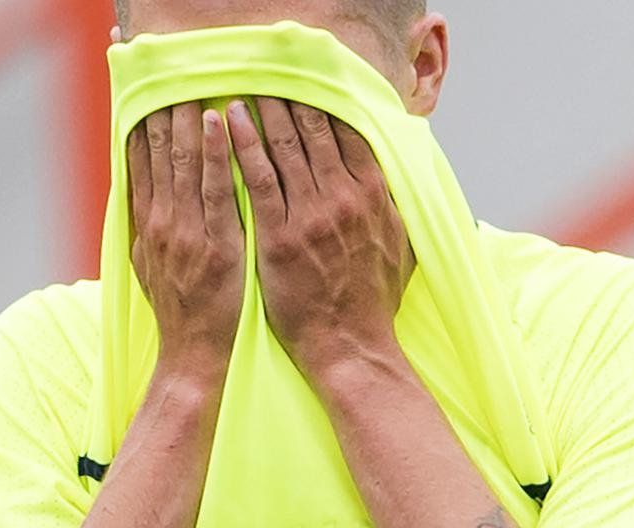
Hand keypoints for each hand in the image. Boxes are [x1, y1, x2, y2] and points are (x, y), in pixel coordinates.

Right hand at [128, 103, 244, 377]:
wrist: (195, 355)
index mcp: (148, 225)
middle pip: (159, 152)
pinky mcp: (217, 243)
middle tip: (172, 73)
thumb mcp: (151, 266)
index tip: (144, 91)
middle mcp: (162, 223)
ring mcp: (188, 232)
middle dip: (165, 108)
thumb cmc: (181, 312)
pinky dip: (217, 152)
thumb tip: (142, 193)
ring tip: (194, 80)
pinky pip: (217, 188)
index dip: (142, 122)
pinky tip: (219, 121)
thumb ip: (148, 226)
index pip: (140, 161)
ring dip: (189, 117)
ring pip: (185, 162)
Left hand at [226, 98, 413, 381]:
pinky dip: (243, 145)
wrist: (350, 347)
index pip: (348, 133)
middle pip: (315, 130)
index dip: (325, 103)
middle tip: (268, 73)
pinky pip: (258, 178)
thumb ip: (394, 209)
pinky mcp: (279, 236)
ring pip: (285, 146)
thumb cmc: (372, 303)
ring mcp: (311, 216)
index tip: (307, 83)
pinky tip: (230, 121)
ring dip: (263, 110)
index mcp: (374, 197)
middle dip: (290, 97)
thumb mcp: (402, 248)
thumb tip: (396, 182)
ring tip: (244, 86)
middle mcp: (345, 199)